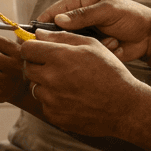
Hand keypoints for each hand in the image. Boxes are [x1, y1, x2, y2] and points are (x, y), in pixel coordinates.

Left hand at [19, 30, 150, 138]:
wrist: (124, 107)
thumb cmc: (111, 73)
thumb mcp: (92, 46)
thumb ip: (62, 37)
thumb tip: (39, 34)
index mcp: (59, 57)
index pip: (27, 49)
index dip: (32, 47)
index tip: (40, 50)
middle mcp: (51, 79)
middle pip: (28, 68)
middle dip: (38, 65)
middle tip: (56, 67)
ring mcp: (51, 100)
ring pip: (36, 87)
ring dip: (46, 84)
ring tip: (68, 84)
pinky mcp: (54, 116)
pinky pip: (45, 104)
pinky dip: (54, 101)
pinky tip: (72, 98)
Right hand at [36, 0, 150, 62]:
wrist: (149, 35)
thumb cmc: (131, 16)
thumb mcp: (108, 11)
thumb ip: (84, 15)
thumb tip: (58, 20)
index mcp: (78, 3)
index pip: (53, 12)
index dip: (42, 24)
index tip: (36, 37)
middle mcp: (78, 19)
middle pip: (58, 32)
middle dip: (72, 39)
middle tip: (86, 41)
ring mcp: (84, 35)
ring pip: (73, 46)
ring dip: (91, 45)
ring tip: (111, 40)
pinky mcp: (91, 48)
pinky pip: (85, 54)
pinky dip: (101, 51)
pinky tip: (115, 45)